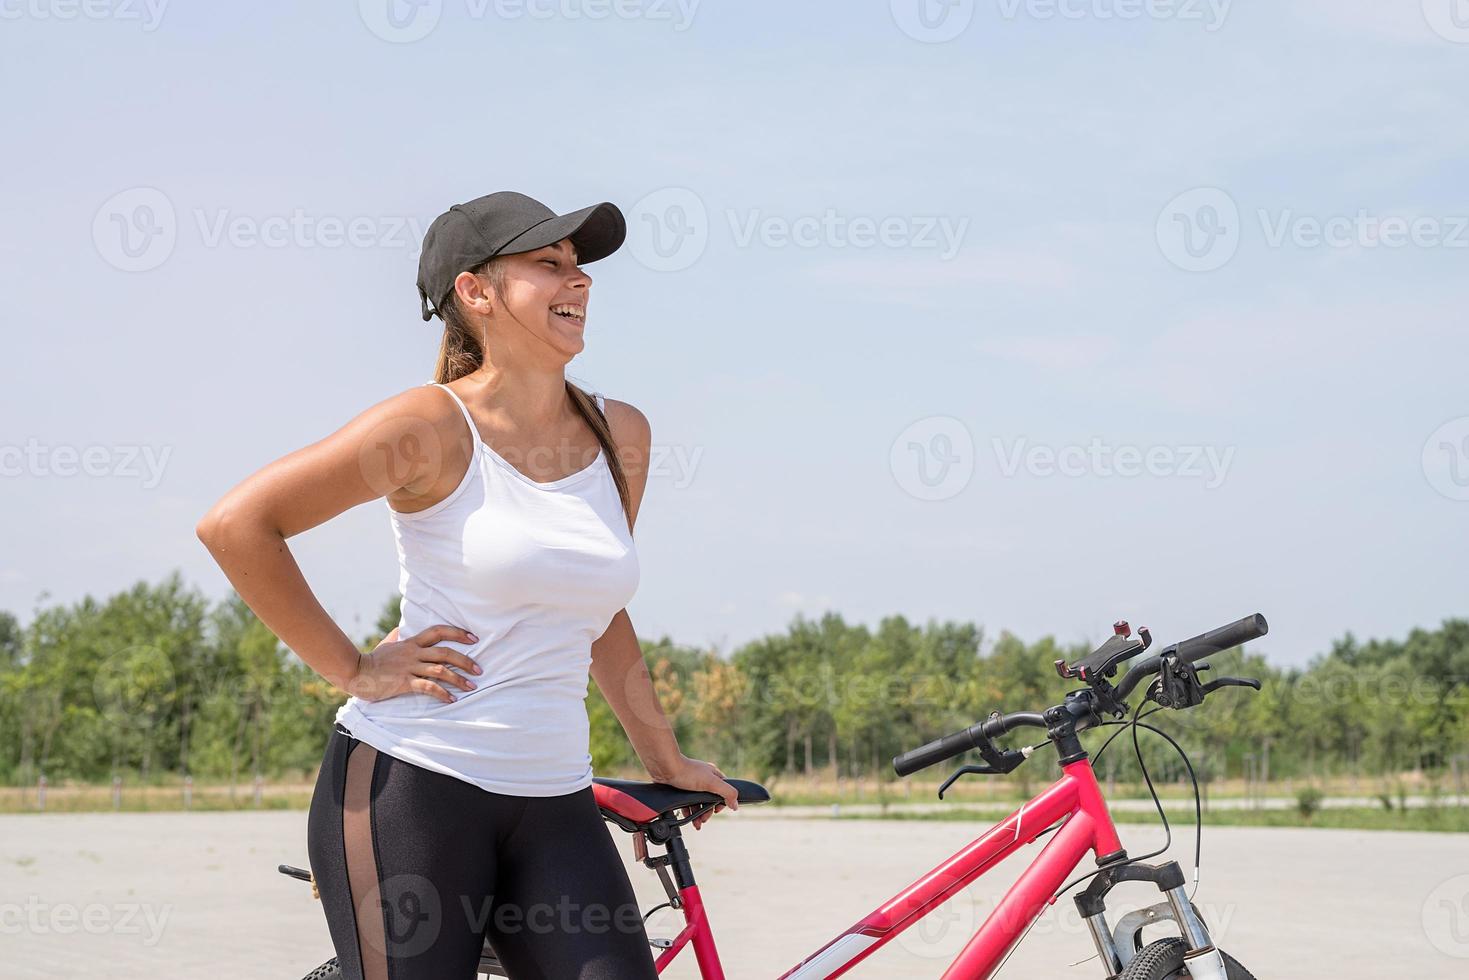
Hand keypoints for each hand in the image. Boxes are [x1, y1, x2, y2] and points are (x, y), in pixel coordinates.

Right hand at [348, 625, 481, 703]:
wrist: (355, 671)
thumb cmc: (372, 660)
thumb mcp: (387, 644)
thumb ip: (397, 636)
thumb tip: (401, 630)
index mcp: (411, 642)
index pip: (438, 632)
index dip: (457, 633)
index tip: (473, 638)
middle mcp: (413, 653)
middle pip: (445, 652)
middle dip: (465, 660)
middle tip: (479, 669)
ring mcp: (409, 667)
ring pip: (440, 670)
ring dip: (458, 679)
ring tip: (471, 687)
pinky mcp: (404, 682)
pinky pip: (427, 687)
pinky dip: (442, 693)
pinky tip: (451, 700)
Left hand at [657, 755, 737, 830]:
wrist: (665, 768)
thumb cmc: (687, 772)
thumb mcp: (711, 783)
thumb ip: (727, 793)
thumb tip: (736, 805)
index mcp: (713, 775)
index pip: (723, 792)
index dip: (721, 804)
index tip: (715, 811)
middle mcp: (703, 778)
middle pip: (710, 800)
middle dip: (708, 812)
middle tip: (703, 820)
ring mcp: (691, 783)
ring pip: (698, 803)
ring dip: (698, 815)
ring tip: (696, 824)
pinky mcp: (681, 788)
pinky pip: (687, 803)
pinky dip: (688, 811)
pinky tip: (687, 817)